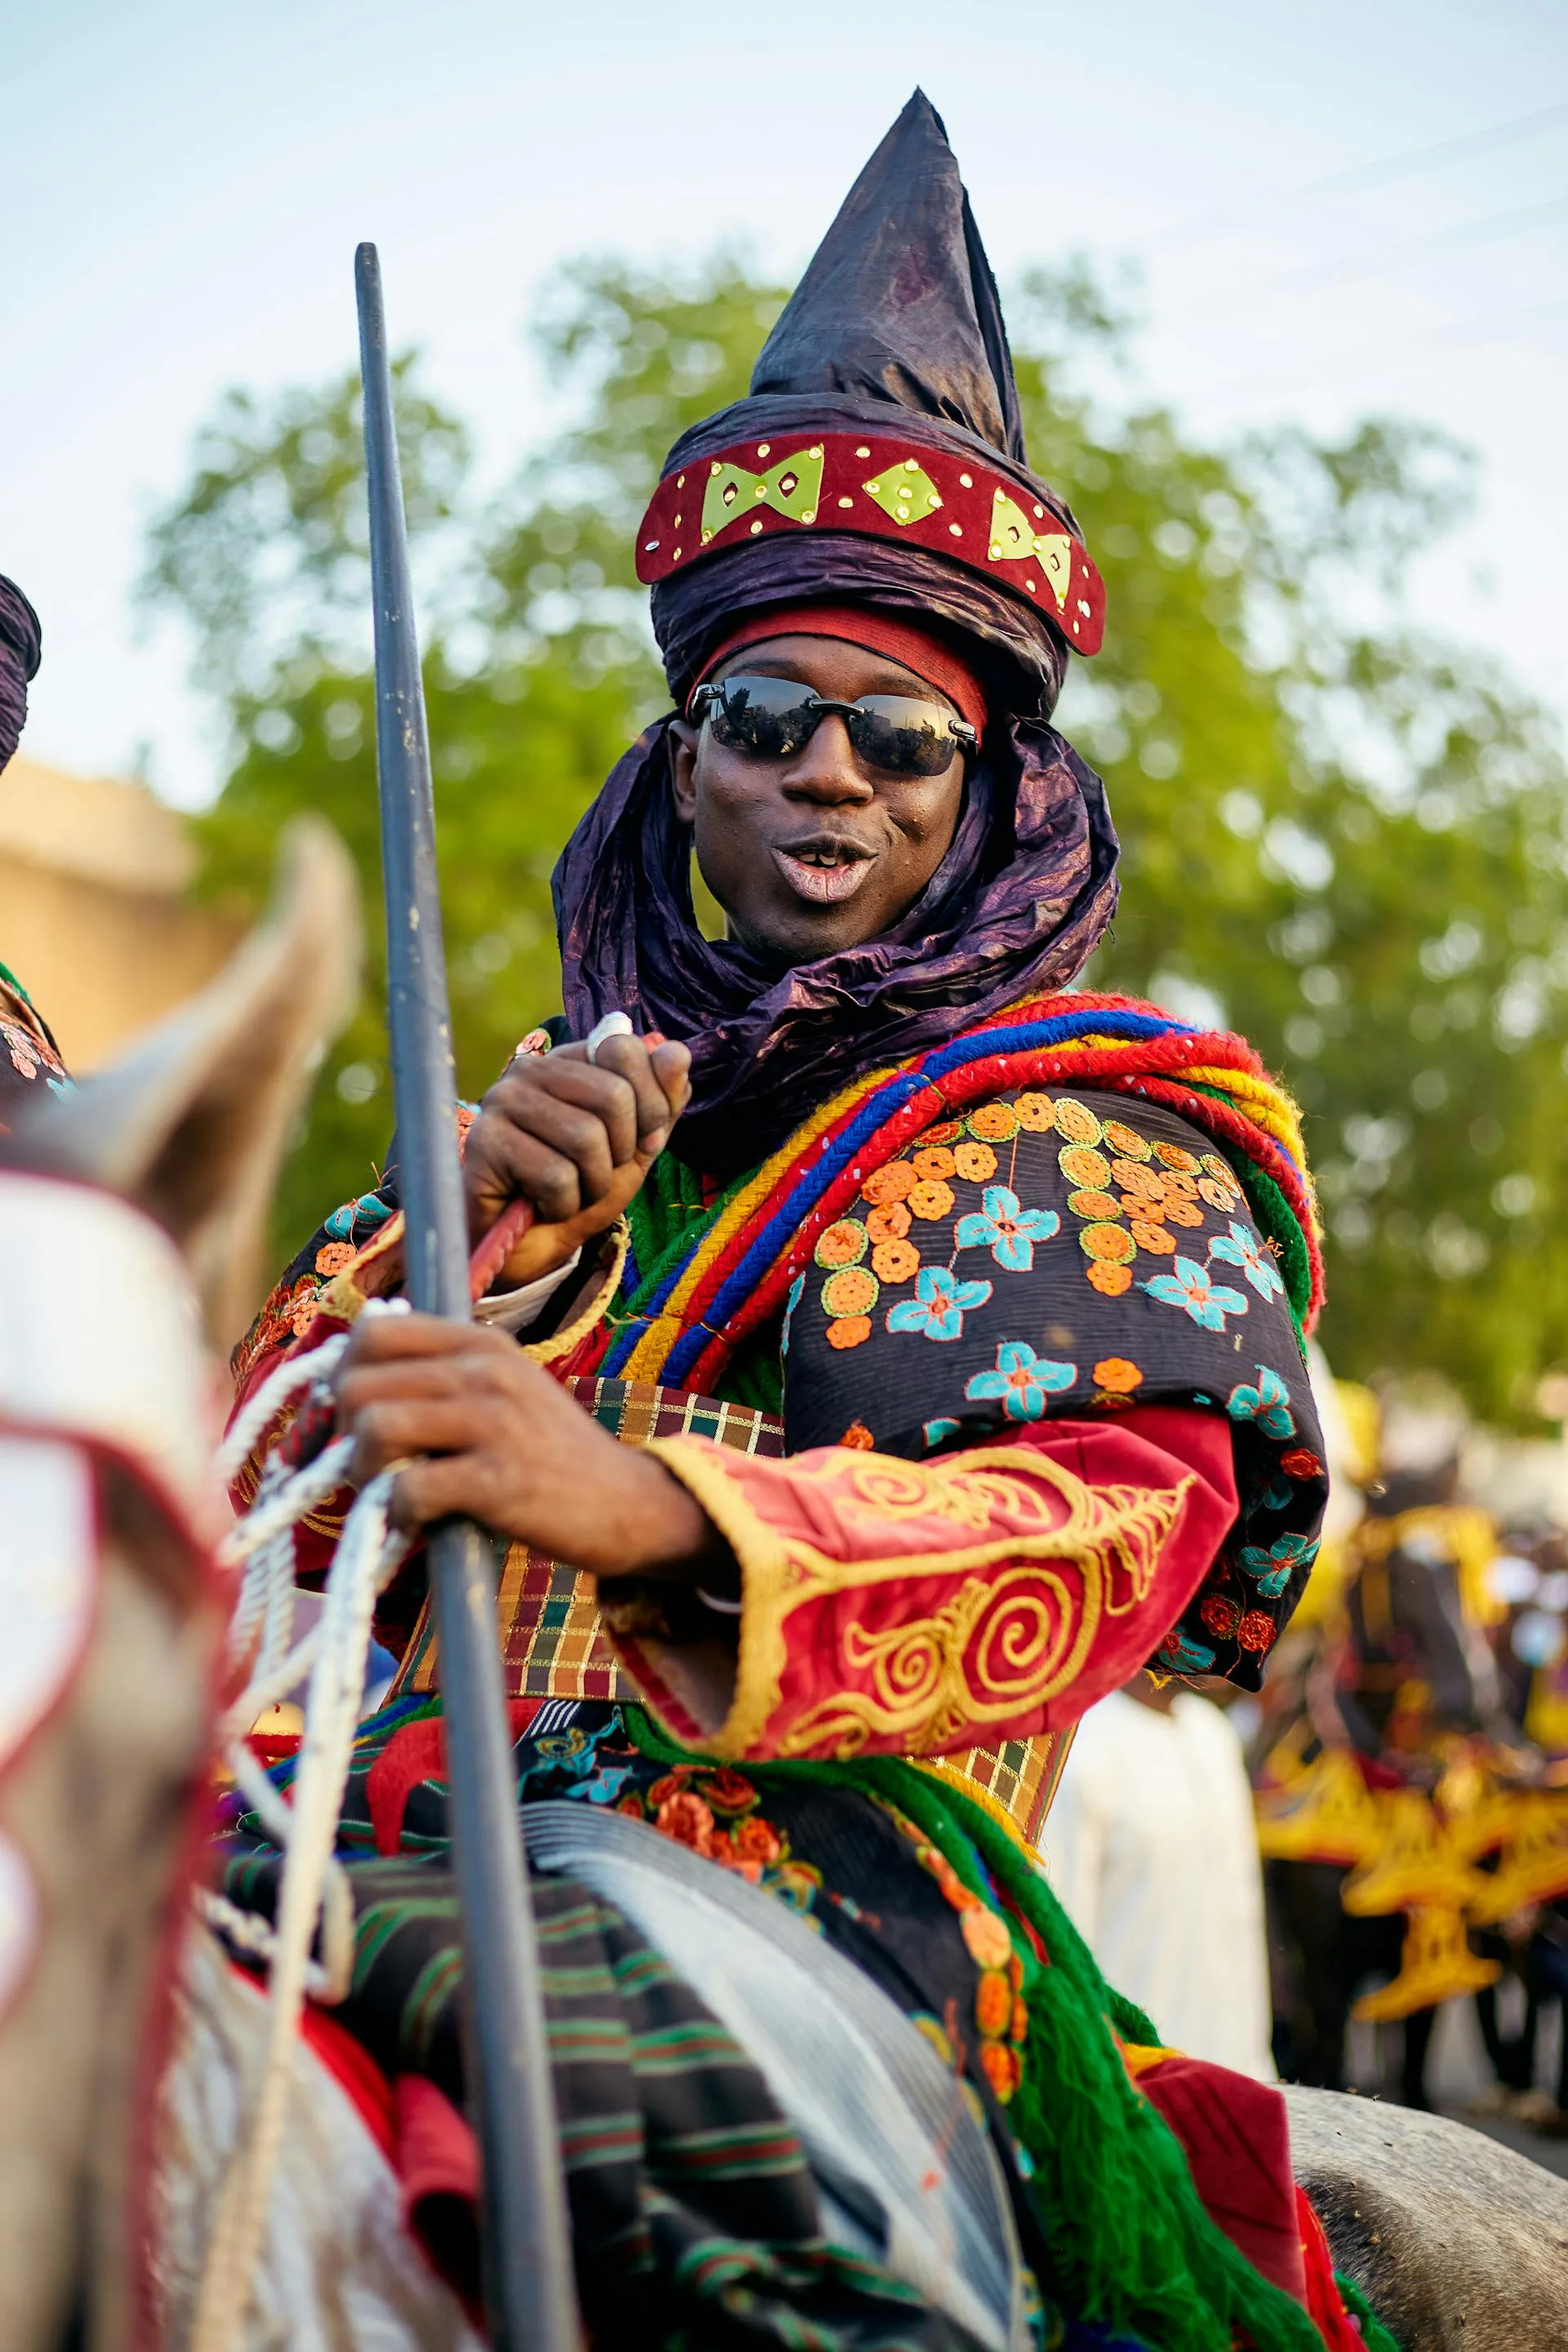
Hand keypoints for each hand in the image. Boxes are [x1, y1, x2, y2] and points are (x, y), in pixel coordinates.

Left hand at [335, 1310, 725, 1582]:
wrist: (627, 1503)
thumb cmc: (548, 1454)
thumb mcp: (504, 1389)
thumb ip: (440, 1376)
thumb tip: (345, 1379)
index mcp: (481, 1342)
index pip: (373, 1331)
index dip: (343, 1374)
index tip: (353, 1416)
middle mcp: (486, 1370)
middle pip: (358, 1382)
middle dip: (342, 1431)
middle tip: (368, 1465)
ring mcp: (495, 1423)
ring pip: (375, 1427)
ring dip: (363, 1471)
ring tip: (389, 1491)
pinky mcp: (499, 1480)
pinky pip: (408, 1489)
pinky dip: (398, 1513)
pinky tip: (421, 1520)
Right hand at [463, 1030, 690, 1287]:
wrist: (529, 1248)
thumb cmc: (580, 1191)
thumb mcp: (636, 1149)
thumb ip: (661, 1103)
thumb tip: (676, 1051)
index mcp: (569, 1061)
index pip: (624, 1050)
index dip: (649, 1108)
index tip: (633, 1144)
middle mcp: (531, 1070)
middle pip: (613, 1096)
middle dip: (619, 1154)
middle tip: (592, 1176)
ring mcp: (503, 1102)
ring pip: (586, 1137)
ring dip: (592, 1184)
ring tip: (569, 1193)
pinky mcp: (485, 1143)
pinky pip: (555, 1175)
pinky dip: (563, 1204)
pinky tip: (541, 1205)